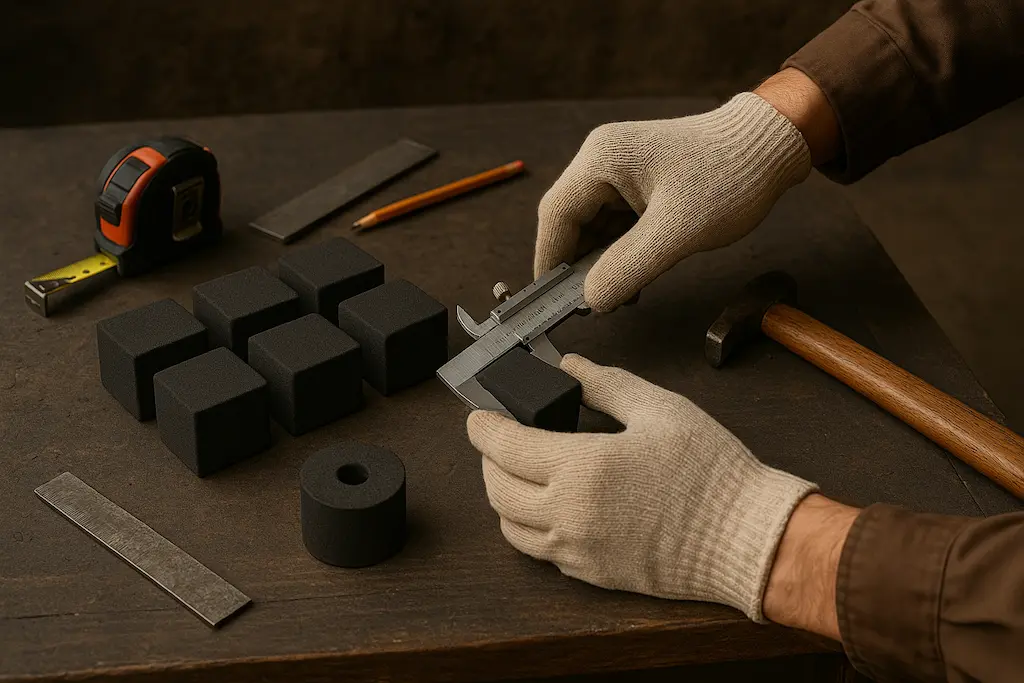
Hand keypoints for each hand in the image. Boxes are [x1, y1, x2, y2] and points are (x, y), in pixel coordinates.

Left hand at [466, 354, 816, 621]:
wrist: (747, 537)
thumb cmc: (712, 474)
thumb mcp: (659, 409)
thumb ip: (605, 384)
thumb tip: (570, 368)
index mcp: (582, 469)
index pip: (504, 447)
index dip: (482, 428)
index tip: (477, 416)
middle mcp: (569, 515)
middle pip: (496, 490)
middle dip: (488, 461)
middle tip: (498, 440)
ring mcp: (578, 552)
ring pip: (511, 528)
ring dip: (505, 498)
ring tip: (522, 473)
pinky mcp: (592, 575)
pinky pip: (542, 552)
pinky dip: (532, 527)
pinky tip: (553, 506)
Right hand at [534, 92, 810, 311]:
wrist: (772, 146)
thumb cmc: (730, 176)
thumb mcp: (677, 232)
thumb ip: (627, 267)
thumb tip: (590, 299)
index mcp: (602, 159)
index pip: (556, 215)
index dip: (550, 260)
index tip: (551, 299)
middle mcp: (602, 158)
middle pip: (569, 220)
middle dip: (578, 264)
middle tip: (591, 302)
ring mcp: (619, 168)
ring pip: (592, 224)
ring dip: (600, 260)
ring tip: (619, 293)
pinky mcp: (637, 180)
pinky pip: (614, 222)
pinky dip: (618, 251)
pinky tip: (634, 275)